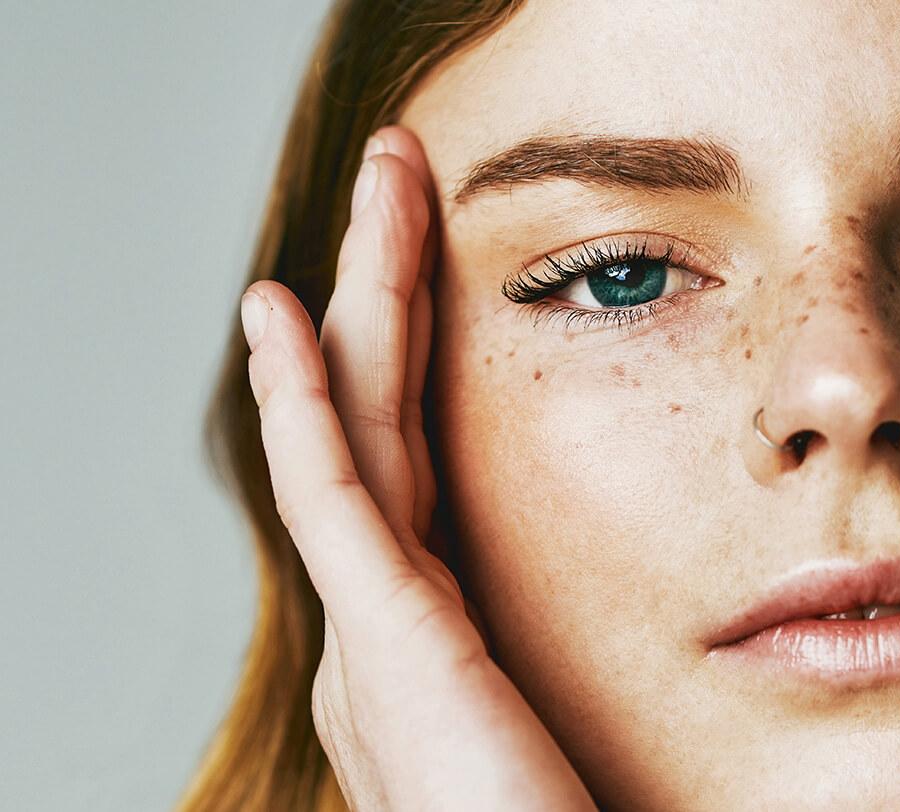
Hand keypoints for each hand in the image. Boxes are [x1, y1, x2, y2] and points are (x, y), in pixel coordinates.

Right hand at [239, 126, 594, 810]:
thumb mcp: (560, 718)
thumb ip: (554, 655)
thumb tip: (618, 612)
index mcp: (426, 631)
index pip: (408, 455)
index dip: (405, 354)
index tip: (422, 266)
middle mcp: (381, 614)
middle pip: (380, 412)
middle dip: (383, 285)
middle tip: (399, 180)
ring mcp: (372, 619)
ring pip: (355, 418)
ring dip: (359, 294)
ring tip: (376, 186)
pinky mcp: (380, 632)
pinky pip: (327, 484)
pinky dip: (295, 393)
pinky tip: (276, 311)